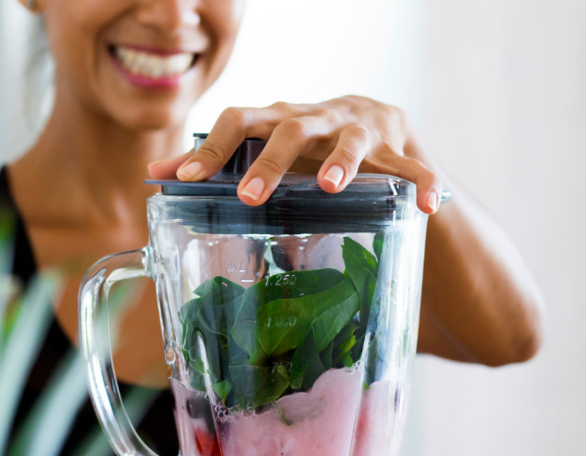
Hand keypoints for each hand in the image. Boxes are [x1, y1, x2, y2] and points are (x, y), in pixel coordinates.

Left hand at [148, 96, 441, 212]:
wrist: (373, 122)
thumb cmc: (304, 144)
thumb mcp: (262, 148)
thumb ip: (215, 162)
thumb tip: (155, 175)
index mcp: (277, 119)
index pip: (238, 122)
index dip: (212, 149)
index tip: (187, 180)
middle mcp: (315, 119)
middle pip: (289, 129)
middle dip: (270, 162)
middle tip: (252, 197)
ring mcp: (358, 130)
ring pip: (351, 140)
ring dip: (342, 161)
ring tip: (331, 187)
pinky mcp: (397, 147)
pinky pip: (413, 166)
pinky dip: (423, 182)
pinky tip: (430, 206)